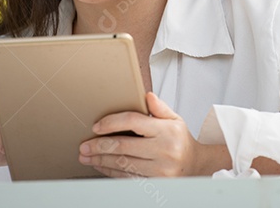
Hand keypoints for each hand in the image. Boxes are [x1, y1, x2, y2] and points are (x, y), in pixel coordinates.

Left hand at [79, 92, 229, 176]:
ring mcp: (160, 169)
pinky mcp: (156, 182)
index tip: (96, 126)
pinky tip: (101, 166)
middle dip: (100, 146)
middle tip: (84, 146)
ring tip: (87, 157)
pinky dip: (111, 172)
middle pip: (124, 146)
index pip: (133, 122)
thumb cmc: (180, 139)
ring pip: (123, 164)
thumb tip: (146, 95)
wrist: (195, 165)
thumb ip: (159, 107)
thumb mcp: (174, 119)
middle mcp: (164, 150)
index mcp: (166, 130)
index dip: (112, 123)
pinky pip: (128, 177)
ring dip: (101, 160)